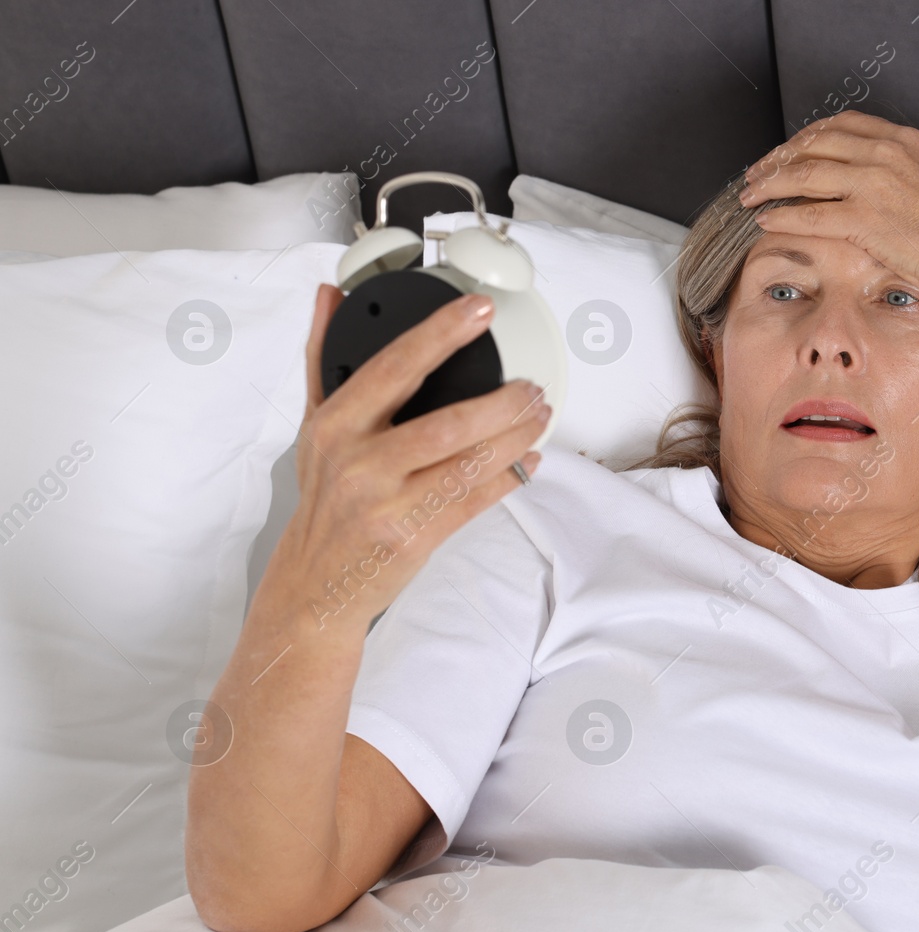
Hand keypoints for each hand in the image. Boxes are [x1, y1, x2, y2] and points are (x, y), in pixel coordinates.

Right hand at [260, 283, 551, 633]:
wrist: (316, 581)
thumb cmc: (325, 500)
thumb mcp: (315, 426)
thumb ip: (325, 358)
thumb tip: (331, 298)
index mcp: (337, 425)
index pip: (395, 367)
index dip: (440, 335)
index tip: (478, 310)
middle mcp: (360, 462)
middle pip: (447, 422)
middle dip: (502, 402)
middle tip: (532, 386)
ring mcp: (388, 502)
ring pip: (468, 462)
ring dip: (515, 436)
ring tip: (539, 416)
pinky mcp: (414, 537)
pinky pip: (474, 500)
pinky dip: (509, 477)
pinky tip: (530, 459)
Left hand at [738, 110, 918, 302]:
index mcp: (905, 140)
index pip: (841, 125)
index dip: (808, 136)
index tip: (791, 150)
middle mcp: (883, 154)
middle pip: (813, 144)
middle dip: (779, 157)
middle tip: (758, 173)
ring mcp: (871, 185)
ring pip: (804, 175)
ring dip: (769, 185)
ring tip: (750, 196)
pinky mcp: (864, 219)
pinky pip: (810, 214)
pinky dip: (783, 216)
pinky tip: (766, 221)